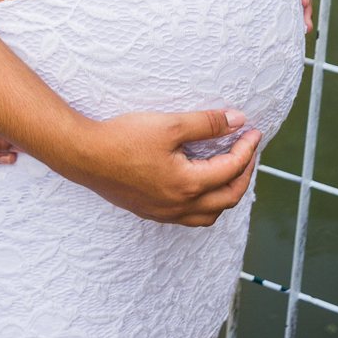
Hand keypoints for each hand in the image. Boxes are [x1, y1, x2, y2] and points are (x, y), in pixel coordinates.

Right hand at [63, 108, 260, 225]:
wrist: (84, 155)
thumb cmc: (123, 138)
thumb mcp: (169, 124)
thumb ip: (206, 123)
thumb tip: (238, 121)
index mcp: (188, 185)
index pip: (230, 169)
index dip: (247, 149)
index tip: (253, 132)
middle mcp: (179, 206)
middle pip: (227, 198)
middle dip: (244, 174)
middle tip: (248, 151)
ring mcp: (164, 213)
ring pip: (209, 215)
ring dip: (226, 194)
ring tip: (228, 170)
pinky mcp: (150, 212)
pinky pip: (189, 217)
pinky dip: (205, 203)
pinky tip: (198, 185)